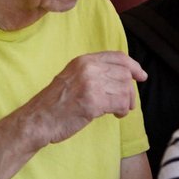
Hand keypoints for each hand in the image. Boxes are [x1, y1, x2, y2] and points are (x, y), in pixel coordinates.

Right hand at [30, 53, 145, 145]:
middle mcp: (88, 68)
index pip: (118, 57)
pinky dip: (122, 110)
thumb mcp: (73, 78)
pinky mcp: (93, 101)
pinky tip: (115, 115)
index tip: (141, 75)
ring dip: (126, 102)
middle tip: (127, 103)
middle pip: (125, 74)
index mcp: (83, 60)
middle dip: (130, 91)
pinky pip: (121, 103)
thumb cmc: (55, 104)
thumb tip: (126, 76)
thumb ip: (95, 73)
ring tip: (119, 110)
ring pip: (125, 89)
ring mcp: (91, 84)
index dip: (134, 66)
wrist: (36, 120)